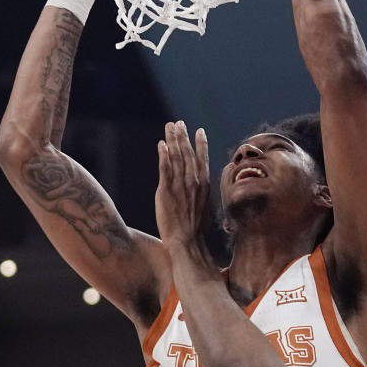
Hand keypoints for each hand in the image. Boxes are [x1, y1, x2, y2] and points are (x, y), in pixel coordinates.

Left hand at [155, 120, 210, 251]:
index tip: (199, 131)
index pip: (202, 159)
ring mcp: (180, 186)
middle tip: (179, 123)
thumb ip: (200, 195)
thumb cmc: (195, 231)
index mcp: (204, 186)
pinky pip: (165, 168)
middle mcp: (194, 182)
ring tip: (170, 127)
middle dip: (183, 136)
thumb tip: (200, 191)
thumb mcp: (203, 209)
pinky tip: (161, 144)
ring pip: (177, 157)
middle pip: (188, 154)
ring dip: (173, 140)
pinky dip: (163, 155)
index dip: (201, 144)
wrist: (187, 243)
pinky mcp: (166, 191)